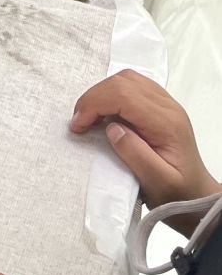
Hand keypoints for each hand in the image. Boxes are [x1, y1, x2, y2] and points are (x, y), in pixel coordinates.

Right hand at [70, 71, 216, 216]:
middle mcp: (168, 107)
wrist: (196, 195)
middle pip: (124, 82)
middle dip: (94, 97)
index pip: (124, 95)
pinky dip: (112, 94)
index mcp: (167, 123)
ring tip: (90, 117)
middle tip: (79, 122)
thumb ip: (135, 154)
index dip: (95, 104)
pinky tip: (106, 113)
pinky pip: (133, 86)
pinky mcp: (160, 106)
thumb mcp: (157, 182)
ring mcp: (166, 104)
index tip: (78, 126)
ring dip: (102, 93)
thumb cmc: (177, 193)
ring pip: (127, 79)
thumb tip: (112, 128)